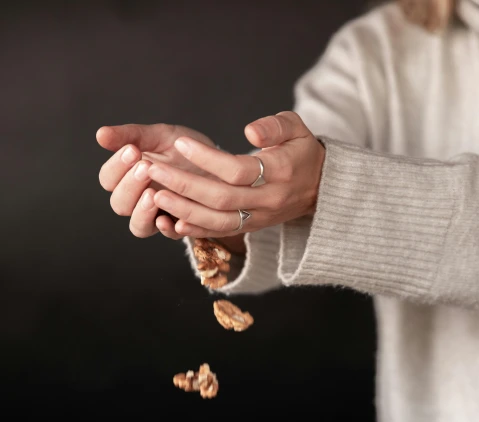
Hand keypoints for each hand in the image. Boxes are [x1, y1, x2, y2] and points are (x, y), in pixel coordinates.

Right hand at [96, 123, 217, 239]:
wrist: (222, 165)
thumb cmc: (186, 150)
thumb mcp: (161, 136)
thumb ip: (132, 135)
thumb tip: (100, 135)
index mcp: (129, 177)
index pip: (108, 179)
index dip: (116, 167)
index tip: (132, 150)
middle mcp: (138, 200)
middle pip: (119, 204)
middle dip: (130, 186)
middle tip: (146, 167)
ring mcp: (158, 217)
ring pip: (137, 227)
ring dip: (142, 212)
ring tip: (153, 194)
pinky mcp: (179, 227)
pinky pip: (168, 236)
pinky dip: (167, 229)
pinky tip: (170, 219)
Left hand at [146, 111, 325, 238]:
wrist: (321, 188)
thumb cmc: (302, 151)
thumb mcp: (297, 128)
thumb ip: (274, 126)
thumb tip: (250, 131)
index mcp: (280, 172)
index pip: (237, 170)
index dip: (207, 158)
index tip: (181, 143)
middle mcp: (269, 200)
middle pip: (222, 198)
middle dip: (184, 185)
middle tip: (152, 169)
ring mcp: (260, 218)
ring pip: (218, 221)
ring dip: (184, 210)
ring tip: (155, 195)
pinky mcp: (252, 228)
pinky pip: (222, 233)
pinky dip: (196, 230)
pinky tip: (172, 221)